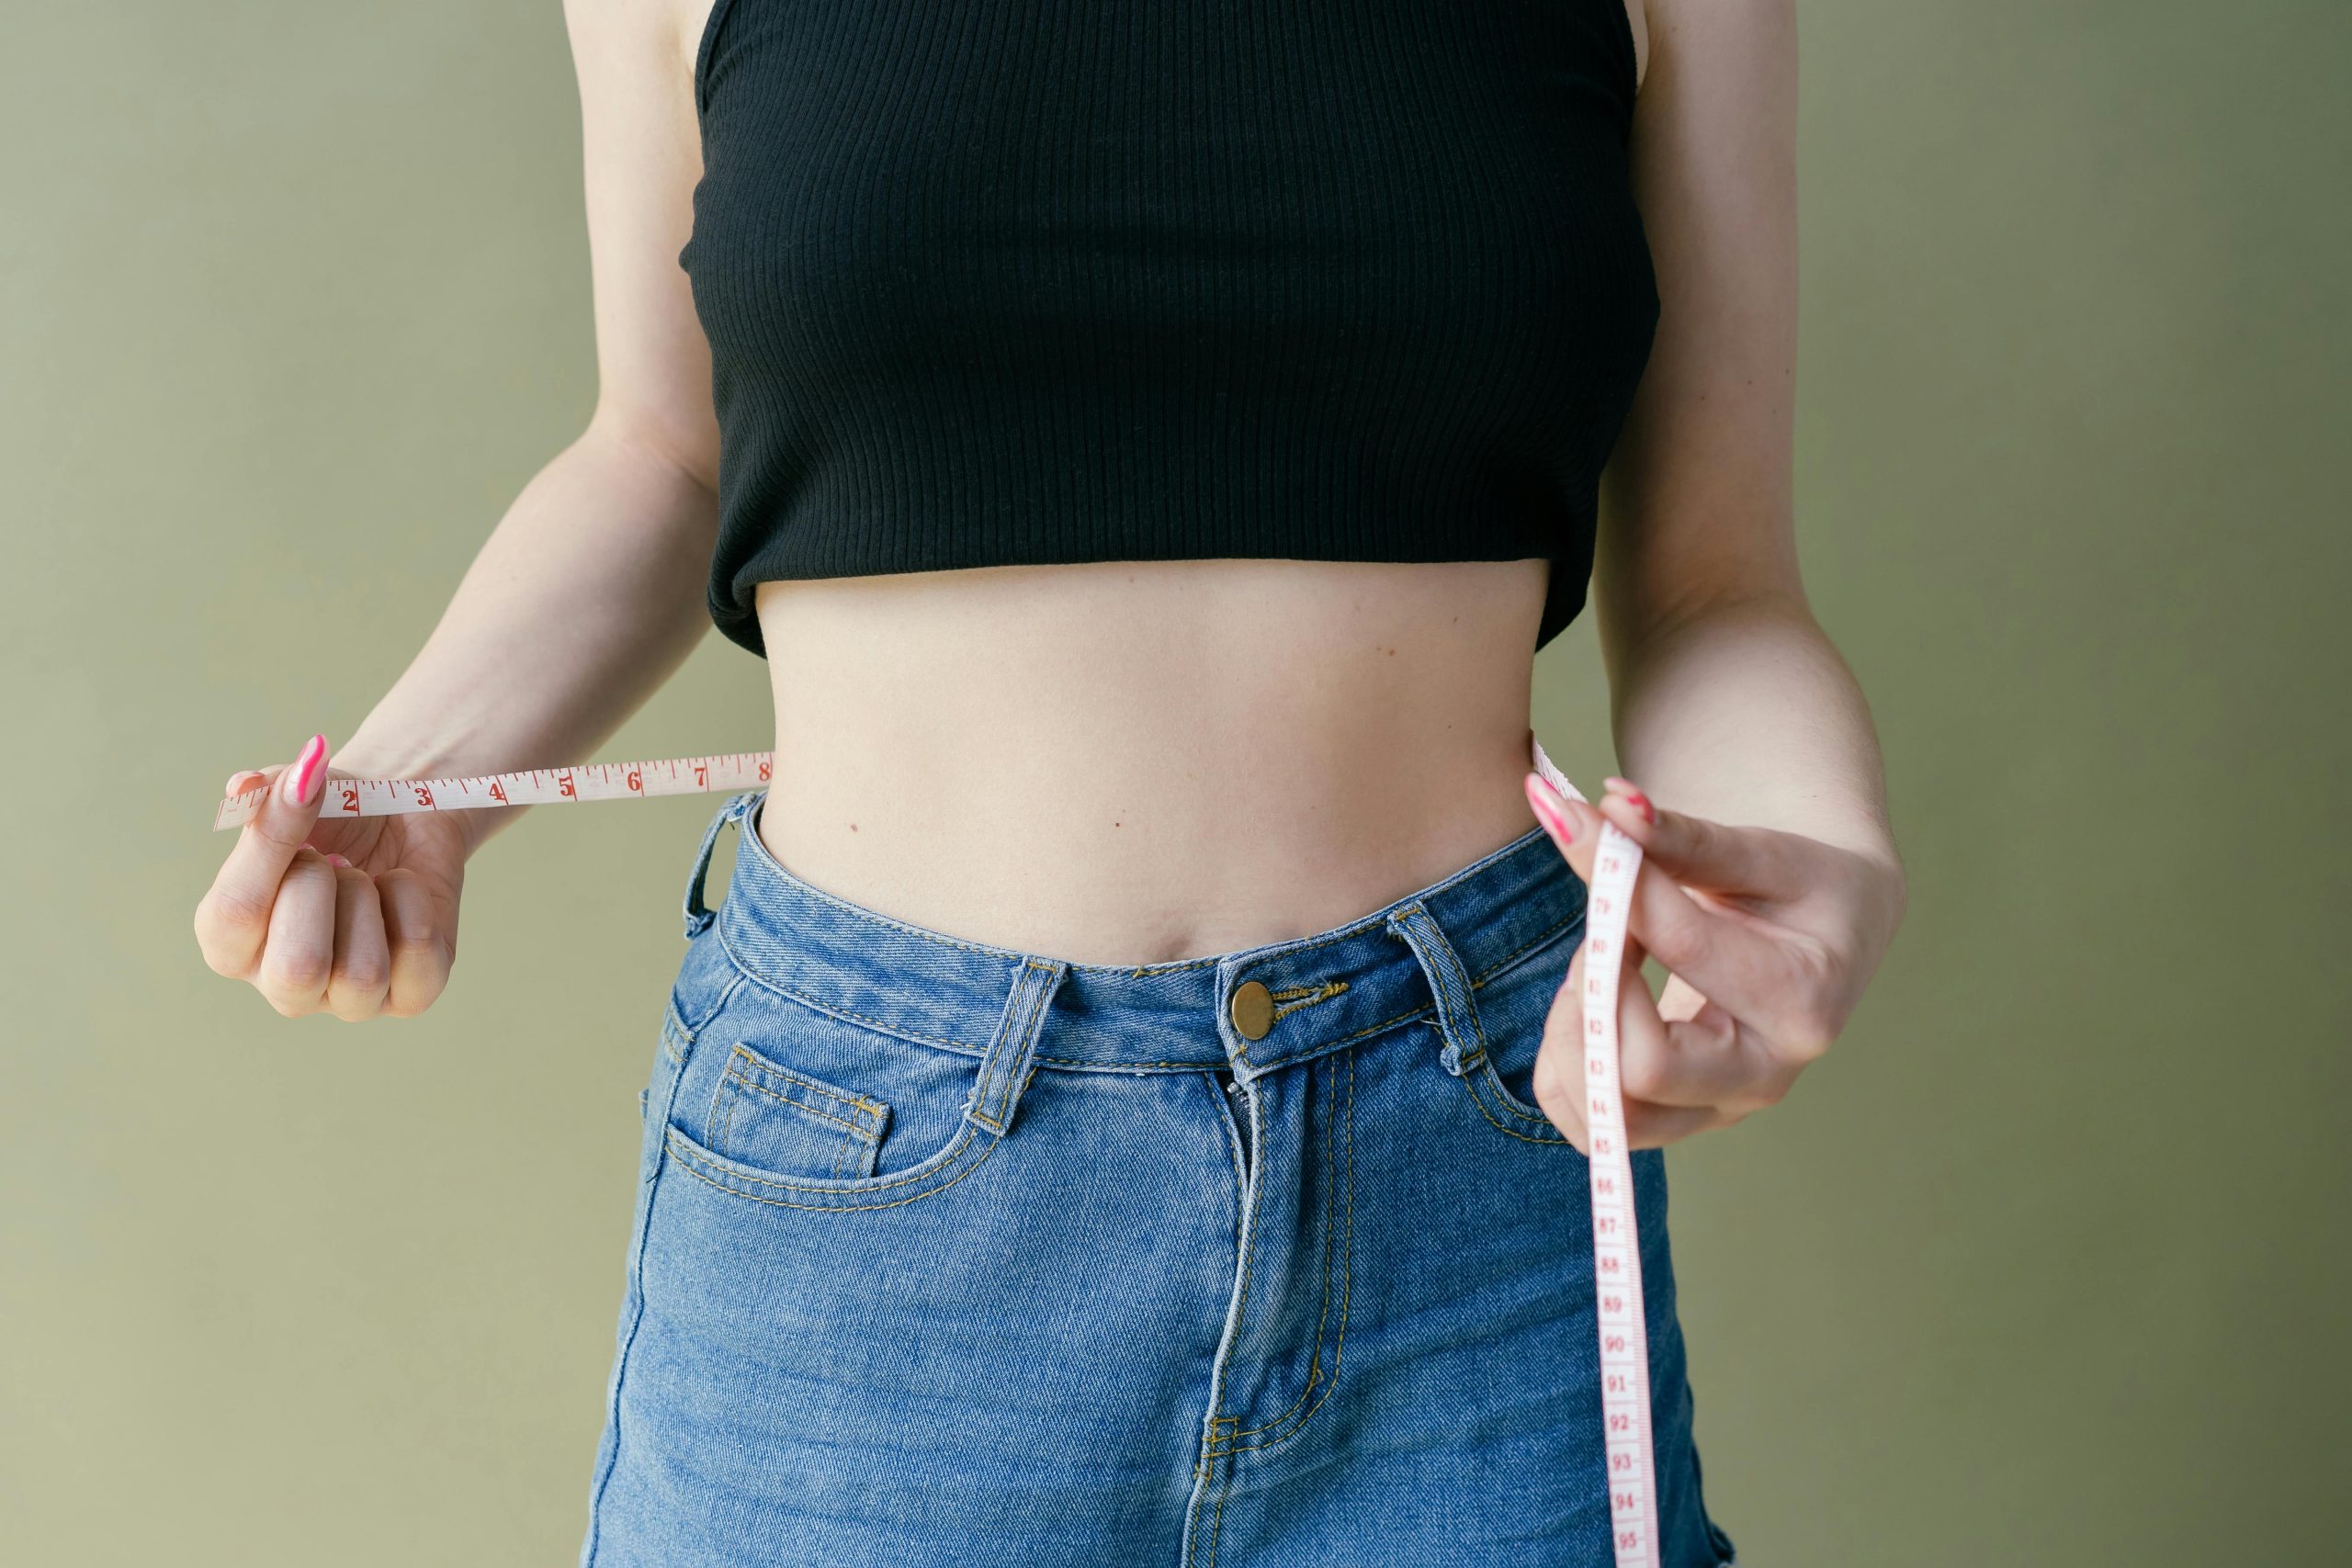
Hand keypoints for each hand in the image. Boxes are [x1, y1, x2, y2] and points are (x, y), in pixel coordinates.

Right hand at [193, 734, 472, 1019]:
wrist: (404, 817)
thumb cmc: (334, 817)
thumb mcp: (293, 794)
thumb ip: (262, 792)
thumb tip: (246, 786)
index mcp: (229, 942)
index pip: (234, 915)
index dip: (270, 847)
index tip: (302, 792)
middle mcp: (281, 983)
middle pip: (298, 967)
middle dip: (322, 890)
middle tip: (332, 858)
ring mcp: (347, 999)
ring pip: (361, 974)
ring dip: (368, 901)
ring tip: (365, 879)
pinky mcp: (409, 995)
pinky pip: (418, 957)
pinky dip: (415, 905)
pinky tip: (401, 890)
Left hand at [1521, 772, 1906, 1150]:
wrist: (1828, 932)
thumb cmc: (1798, 884)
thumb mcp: (1757, 850)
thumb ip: (1680, 835)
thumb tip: (1610, 804)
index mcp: (1800, 1000)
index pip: (1679, 948)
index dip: (1615, 886)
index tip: (1580, 828)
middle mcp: (1763, 1076)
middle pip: (1639, 1070)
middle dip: (1590, 991)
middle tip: (1601, 932)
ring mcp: (1719, 1109)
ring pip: (1604, 1115)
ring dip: (1570, 1033)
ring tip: (1598, 966)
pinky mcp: (1680, 1119)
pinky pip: (1590, 1125)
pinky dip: (1564, 1065)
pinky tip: (1590, 1002)